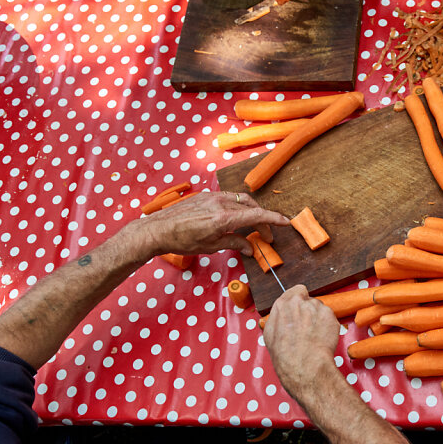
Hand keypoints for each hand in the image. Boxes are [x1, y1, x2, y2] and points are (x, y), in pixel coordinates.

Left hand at [134, 191, 289, 257]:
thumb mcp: (211, 246)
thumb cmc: (181, 241)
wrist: (157, 229)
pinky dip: (238, 206)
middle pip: (251, 207)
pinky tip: (235, 217)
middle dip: (262, 220)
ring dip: (251, 211)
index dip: (273, 219)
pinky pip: (229, 197)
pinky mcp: (205, 195)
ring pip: (241, 200)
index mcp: (223, 218)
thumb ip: (234, 243)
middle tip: (265, 236)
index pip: (256, 216)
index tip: (286, 222)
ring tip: (252, 226)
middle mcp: (220, 204)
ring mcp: (212, 197)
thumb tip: (250, 248)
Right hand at [263, 285, 341, 402]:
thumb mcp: (270, 335)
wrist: (304, 366)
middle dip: (309, 312)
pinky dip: (328, 326)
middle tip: (306, 329)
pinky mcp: (329, 315)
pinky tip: (321, 338)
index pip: (296, 291)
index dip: (300, 301)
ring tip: (313, 336)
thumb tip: (281, 316)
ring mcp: (315, 307)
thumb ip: (277, 318)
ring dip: (318, 319)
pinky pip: (329, 318)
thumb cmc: (286, 356)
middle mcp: (299, 302)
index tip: (300, 309)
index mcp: (282, 305)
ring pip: (320, 309)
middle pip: (309, 301)